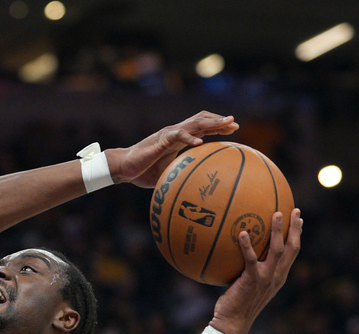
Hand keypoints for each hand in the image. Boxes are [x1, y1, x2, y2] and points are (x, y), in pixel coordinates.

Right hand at [106, 111, 239, 188]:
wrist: (123, 168)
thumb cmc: (143, 172)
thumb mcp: (169, 174)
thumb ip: (182, 174)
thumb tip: (196, 189)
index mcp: (178, 139)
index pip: (201, 128)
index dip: (217, 127)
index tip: (233, 129)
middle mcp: (175, 132)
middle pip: (202, 120)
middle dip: (219, 121)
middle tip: (235, 124)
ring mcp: (168, 134)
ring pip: (194, 123)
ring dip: (211, 123)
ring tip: (226, 124)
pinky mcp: (160, 140)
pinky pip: (177, 136)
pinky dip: (189, 138)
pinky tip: (200, 143)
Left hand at [209, 208, 302, 333]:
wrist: (233, 323)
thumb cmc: (237, 303)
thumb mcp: (249, 285)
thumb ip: (250, 269)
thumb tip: (238, 251)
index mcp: (279, 277)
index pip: (293, 253)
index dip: (297, 235)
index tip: (299, 220)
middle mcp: (277, 276)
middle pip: (292, 248)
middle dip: (295, 228)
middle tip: (295, 211)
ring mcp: (266, 278)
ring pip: (278, 250)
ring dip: (278, 231)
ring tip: (277, 213)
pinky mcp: (252, 280)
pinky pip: (251, 259)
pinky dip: (248, 245)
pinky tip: (243, 232)